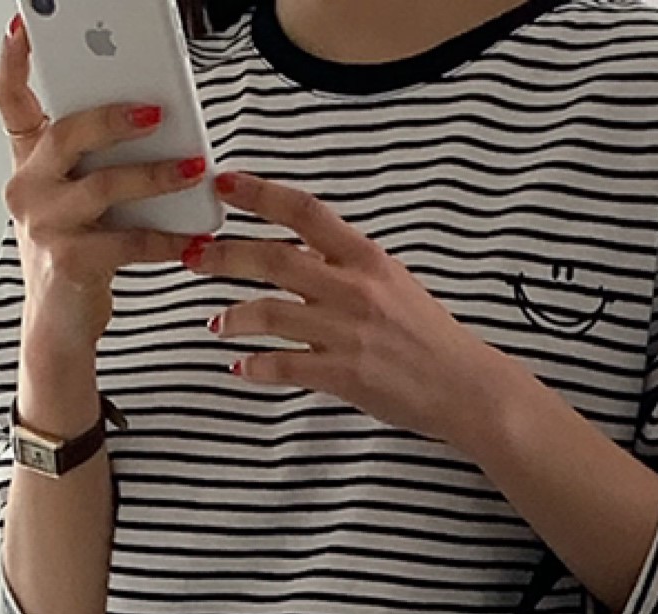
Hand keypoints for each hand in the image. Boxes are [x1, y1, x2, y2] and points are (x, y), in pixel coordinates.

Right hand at [0, 20, 206, 349]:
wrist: (59, 326)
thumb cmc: (75, 253)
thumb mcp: (77, 197)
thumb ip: (96, 159)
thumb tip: (156, 119)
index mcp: (28, 162)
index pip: (10, 101)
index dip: (13, 60)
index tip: (23, 22)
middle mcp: (26, 188)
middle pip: (66, 133)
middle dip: (113, 117)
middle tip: (157, 110)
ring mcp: (43, 226)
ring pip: (104, 186)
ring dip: (156, 176)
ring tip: (195, 167)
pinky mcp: (70, 262)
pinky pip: (128, 242)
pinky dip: (166, 239)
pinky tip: (194, 236)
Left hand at [182, 169, 500, 443]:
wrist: (462, 385)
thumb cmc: (428, 336)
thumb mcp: (391, 282)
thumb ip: (344, 265)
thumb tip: (297, 251)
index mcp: (366, 258)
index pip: (305, 212)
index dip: (259, 194)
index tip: (225, 185)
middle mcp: (353, 288)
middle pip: (274, 259)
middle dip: (225, 256)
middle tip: (195, 256)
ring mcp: (346, 333)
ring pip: (270, 314)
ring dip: (233, 316)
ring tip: (215, 322)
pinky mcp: (342, 375)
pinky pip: (284, 366)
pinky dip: (255, 366)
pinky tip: (240, 366)